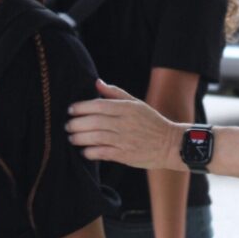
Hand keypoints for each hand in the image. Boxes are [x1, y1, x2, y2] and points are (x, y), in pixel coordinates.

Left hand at [67, 80, 182, 170]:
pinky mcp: (125, 155)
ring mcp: (125, 139)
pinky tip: (85, 151)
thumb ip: (115, 93)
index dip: (81, 107)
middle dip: (76, 124)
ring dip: (79, 138)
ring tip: (72, 138)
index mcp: (127, 108)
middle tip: (67, 125)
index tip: (71, 110)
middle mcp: (125, 123)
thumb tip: (97, 82)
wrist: (170, 144)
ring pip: (95, 137)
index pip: (98, 105)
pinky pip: (102, 152)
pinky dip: (90, 152)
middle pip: (93, 122)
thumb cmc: (152, 122)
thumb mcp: (136, 103)